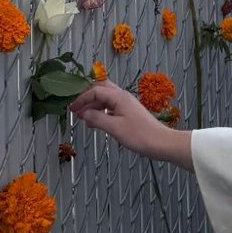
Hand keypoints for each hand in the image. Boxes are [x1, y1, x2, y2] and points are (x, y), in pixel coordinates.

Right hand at [70, 81, 193, 169]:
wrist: (160, 143)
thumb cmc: (139, 135)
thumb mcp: (114, 128)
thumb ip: (97, 118)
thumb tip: (83, 113)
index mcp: (119, 96)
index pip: (95, 90)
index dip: (81, 99)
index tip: (71, 109)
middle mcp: (122, 96)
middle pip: (101, 89)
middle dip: (87, 97)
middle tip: (75, 109)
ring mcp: (126, 104)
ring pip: (105, 99)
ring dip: (93, 106)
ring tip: (82, 117)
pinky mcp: (128, 113)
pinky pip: (110, 108)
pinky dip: (100, 112)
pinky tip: (94, 122)